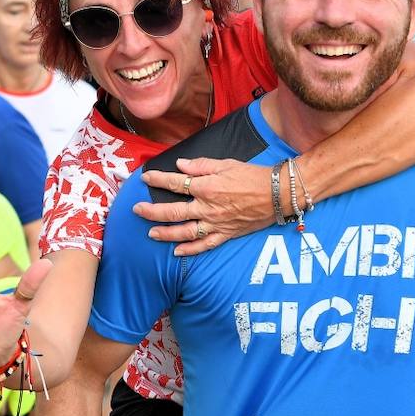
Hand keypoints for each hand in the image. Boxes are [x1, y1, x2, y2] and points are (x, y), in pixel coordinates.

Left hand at [136, 157, 274, 254]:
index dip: (158, 180)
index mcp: (207, 187)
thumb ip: (201, 166)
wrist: (277, 194)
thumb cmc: (252, 176)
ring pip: (184, 232)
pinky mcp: (226, 235)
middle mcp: (208, 207)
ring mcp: (216, 224)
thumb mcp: (226, 164)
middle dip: (152, 211)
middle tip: (137, 210)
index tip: (145, 177)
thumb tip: (180, 165)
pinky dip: (190, 250)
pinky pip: (205, 245)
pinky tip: (177, 252)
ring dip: (165, 233)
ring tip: (151, 233)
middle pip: (173, 212)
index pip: (175, 183)